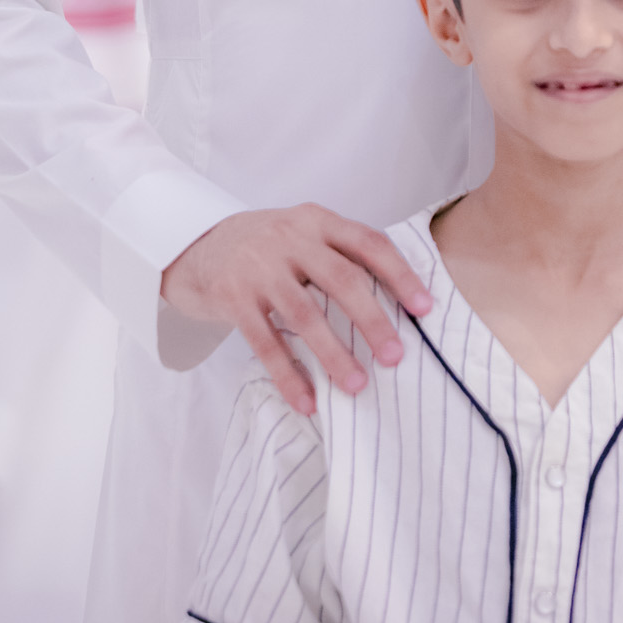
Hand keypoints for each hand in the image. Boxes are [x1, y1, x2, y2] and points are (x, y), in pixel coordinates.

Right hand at [161, 206, 432, 416]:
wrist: (197, 245)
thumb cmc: (267, 248)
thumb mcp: (303, 235)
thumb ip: (340, 255)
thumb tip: (398, 304)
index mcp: (317, 220)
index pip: (368, 243)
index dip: (400, 275)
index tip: (424, 309)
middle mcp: (290, 238)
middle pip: (341, 279)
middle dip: (372, 320)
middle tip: (395, 357)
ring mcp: (258, 266)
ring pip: (304, 314)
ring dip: (333, 354)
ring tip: (355, 386)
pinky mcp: (232, 296)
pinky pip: (264, 342)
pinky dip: (288, 375)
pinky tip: (306, 401)